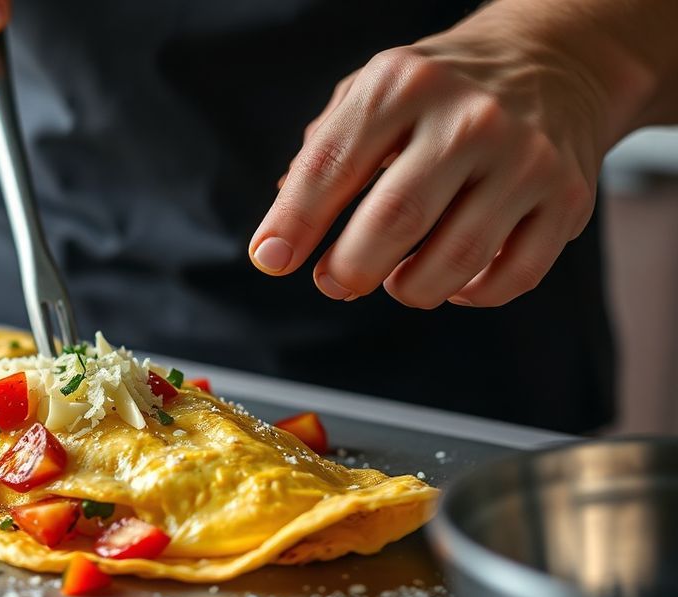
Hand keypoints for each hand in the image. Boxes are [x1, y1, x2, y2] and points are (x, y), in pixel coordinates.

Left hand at [248, 5, 631, 307]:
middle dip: (350, 268)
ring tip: (393, 280)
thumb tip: (279, 236)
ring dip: (409, 288)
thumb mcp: (373, 93)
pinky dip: (471, 294)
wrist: (556, 60)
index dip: (294, 221)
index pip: (332, 165)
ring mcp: (525, 159)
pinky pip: (512, 276)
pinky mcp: (567, 198)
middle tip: (334, 282)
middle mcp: (469, 119)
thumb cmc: (441, 92)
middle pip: (396, 219)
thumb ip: (321, 157)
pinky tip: (451, 280)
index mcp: (404, 85)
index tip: (270, 259)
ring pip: (455, 260)